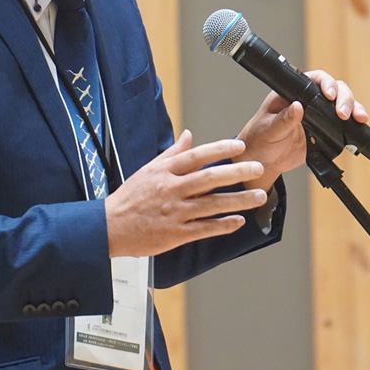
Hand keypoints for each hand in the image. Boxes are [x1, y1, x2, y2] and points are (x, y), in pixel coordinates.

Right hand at [105, 131, 267, 257]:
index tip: (240, 147)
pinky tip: (239, 221)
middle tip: (258, 168)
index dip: (219, 150)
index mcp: (164, 172)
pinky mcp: (175, 234)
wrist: (109, 227)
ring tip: (260, 196)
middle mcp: (171, 190)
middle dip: (236, 173)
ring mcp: (174, 212)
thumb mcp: (148, 170)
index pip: (196, 157)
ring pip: (212, 204)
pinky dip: (223, 225)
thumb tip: (189, 135)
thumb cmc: (130, 197)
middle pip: (209, 179)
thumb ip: (172, 153)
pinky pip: (205, 228)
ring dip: (238, 200)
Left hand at [238, 71, 367, 193]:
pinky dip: (354, 127)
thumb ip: (283, 120)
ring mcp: (319, 116)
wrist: (263, 161)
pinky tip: (359, 130)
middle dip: (345, 98)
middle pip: (335, 90)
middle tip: (344, 114)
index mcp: (292, 92)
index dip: (327, 83)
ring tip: (359, 120)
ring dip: (354, 110)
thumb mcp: (268, 130)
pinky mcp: (325, 132)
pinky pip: (343, 126)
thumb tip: (297, 107)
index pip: (315, 79)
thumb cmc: (259, 140)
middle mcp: (308, 101)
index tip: (330, 95)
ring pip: (343, 106)